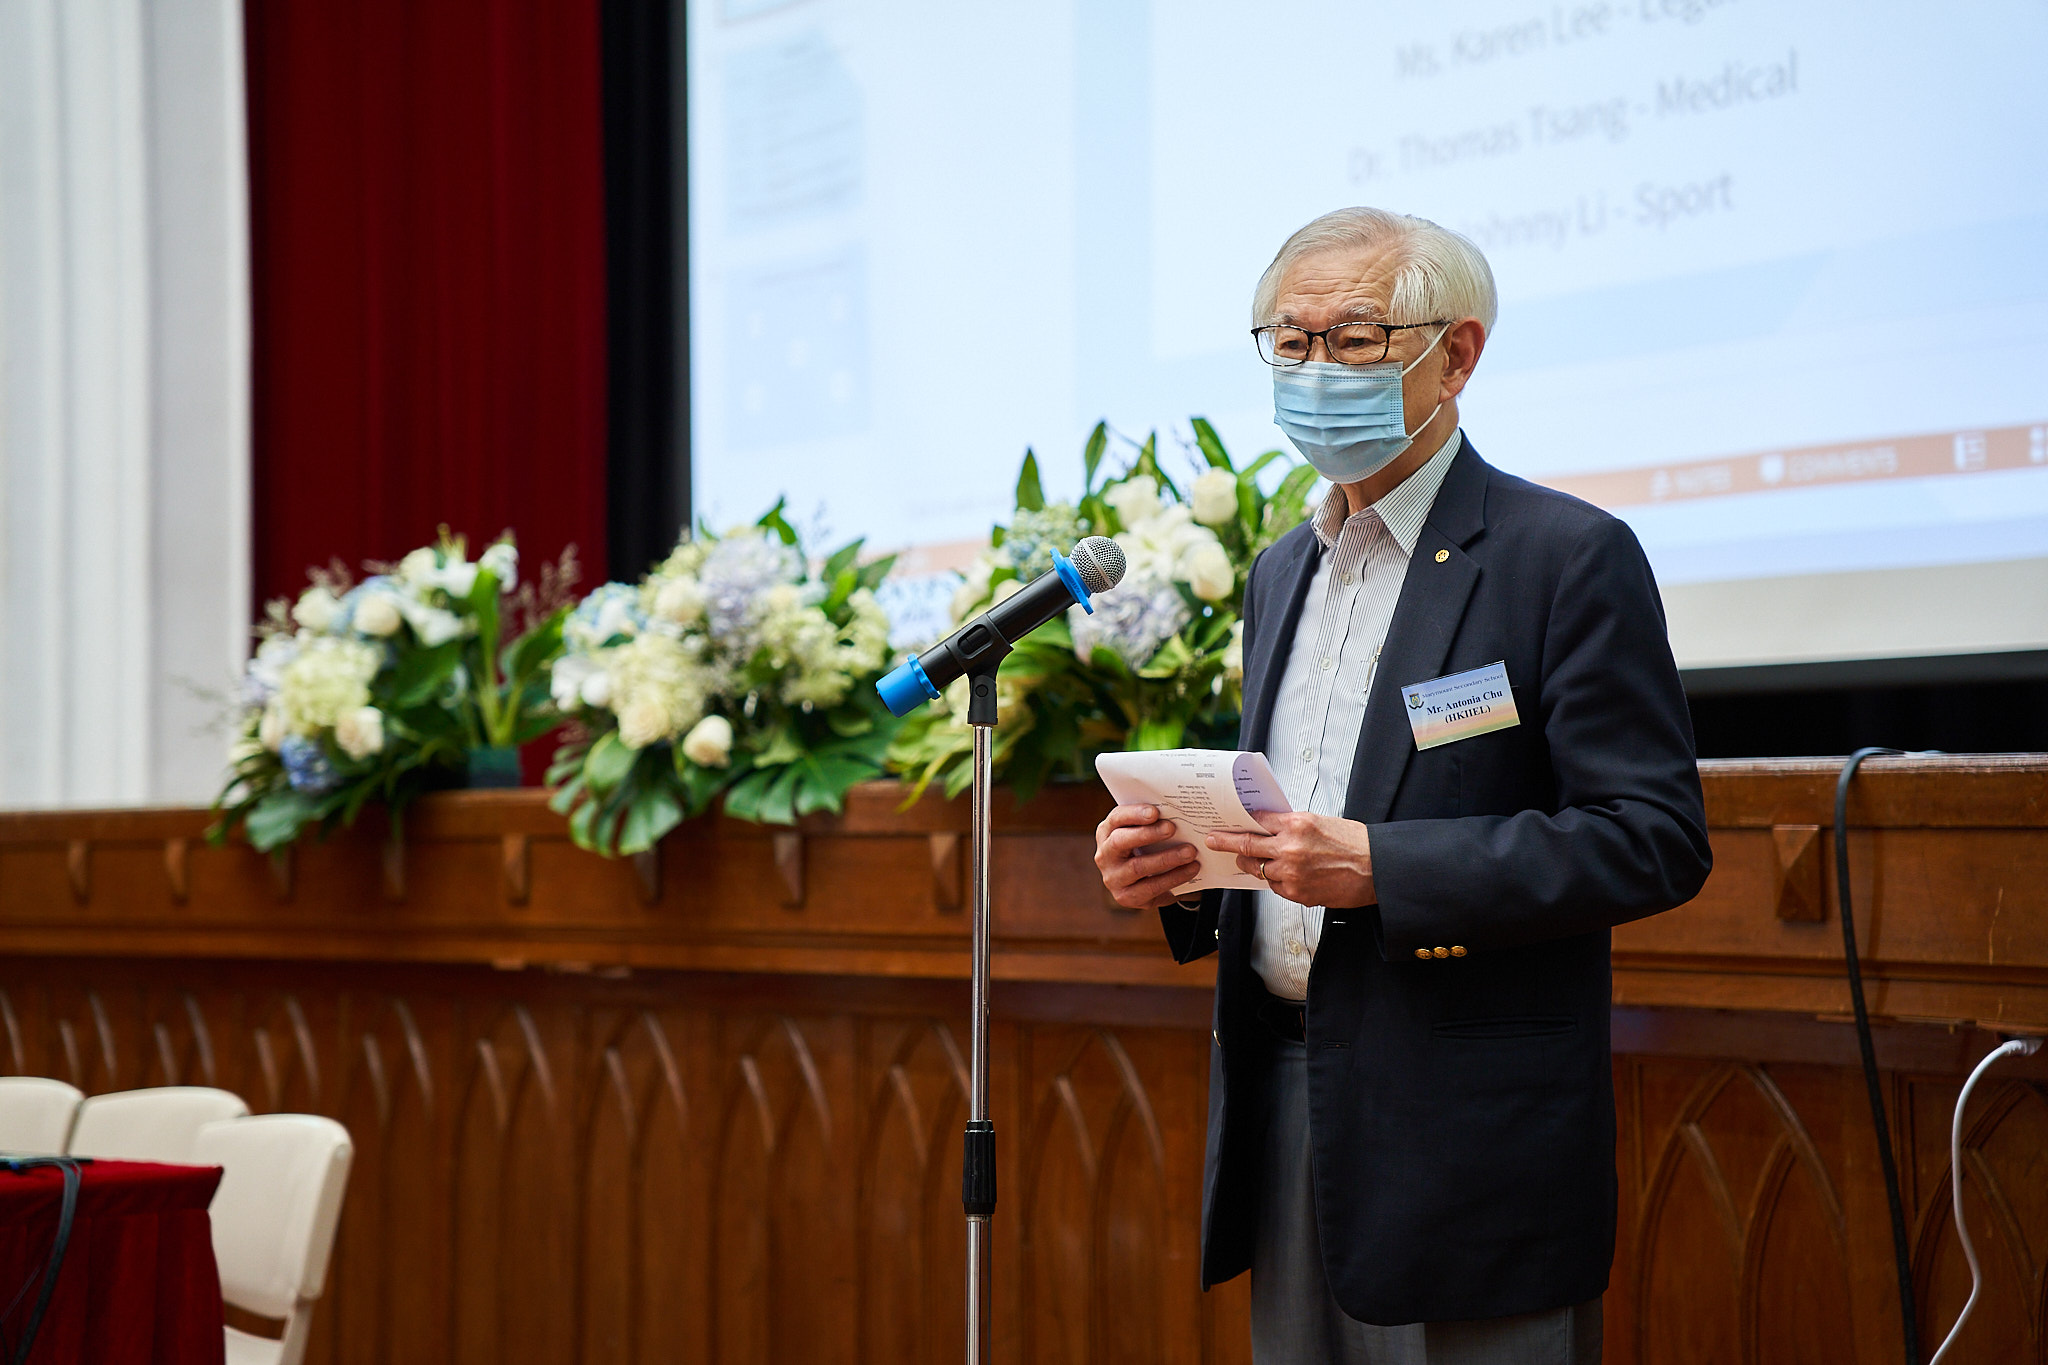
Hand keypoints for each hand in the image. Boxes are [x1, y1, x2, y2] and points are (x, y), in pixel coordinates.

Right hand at [1094, 804, 1200, 909]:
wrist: (1141, 882)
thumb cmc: (1145, 847)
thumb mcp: (1142, 832)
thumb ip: (1152, 822)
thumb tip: (1177, 811)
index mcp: (1106, 832)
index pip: (1115, 819)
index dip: (1133, 814)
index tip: (1155, 811)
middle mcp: (1104, 856)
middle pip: (1120, 842)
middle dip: (1148, 834)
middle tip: (1172, 828)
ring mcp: (1113, 878)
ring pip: (1138, 867)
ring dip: (1166, 859)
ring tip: (1190, 852)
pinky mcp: (1126, 897)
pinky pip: (1151, 888)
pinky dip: (1173, 878)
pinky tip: (1191, 870)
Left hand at [1206, 811, 1373, 907]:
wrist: (1377, 869)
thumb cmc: (1354, 843)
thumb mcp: (1320, 822)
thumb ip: (1292, 826)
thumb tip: (1270, 828)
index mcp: (1296, 824)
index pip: (1258, 822)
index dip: (1240, 823)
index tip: (1226, 824)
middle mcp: (1290, 848)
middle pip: (1247, 846)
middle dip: (1227, 843)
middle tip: (1214, 841)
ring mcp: (1291, 873)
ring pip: (1258, 869)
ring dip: (1253, 865)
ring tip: (1250, 861)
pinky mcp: (1297, 893)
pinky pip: (1275, 886)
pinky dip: (1275, 880)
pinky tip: (1283, 875)